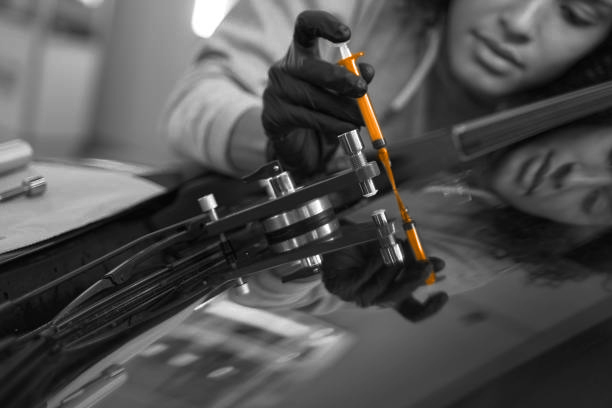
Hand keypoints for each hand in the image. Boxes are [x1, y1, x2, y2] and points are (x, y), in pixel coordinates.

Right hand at [262, 10, 373, 176]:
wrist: (297, 144)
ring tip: (362, 119)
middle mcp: (283, 68)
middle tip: (361, 90)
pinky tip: (347, 129)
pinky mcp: (273, 116)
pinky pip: (308, 118)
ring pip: (313, 98)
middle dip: (339, 78)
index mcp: (300, 53)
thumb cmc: (321, 111)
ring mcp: (274, 92)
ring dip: (342, 110)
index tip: (346, 35)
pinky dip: (333, 125)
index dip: (324, 24)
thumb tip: (366, 71)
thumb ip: (353, 79)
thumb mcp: (340, 93)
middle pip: (309, 66)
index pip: (305, 26)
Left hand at [322, 240, 447, 321]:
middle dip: (415, 281)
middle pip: (401, 299)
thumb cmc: (367, 245)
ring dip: (395, 266)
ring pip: (384, 287)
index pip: (413, 312)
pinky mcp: (344, 287)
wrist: (337, 236)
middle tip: (426, 264)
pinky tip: (381, 252)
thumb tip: (438, 266)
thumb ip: (414, 259)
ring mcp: (359, 296)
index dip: (430, 309)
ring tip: (399, 247)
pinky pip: (365, 277)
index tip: (443, 294)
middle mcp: (377, 299)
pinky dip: (376, 264)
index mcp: (391, 294)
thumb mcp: (396, 250)